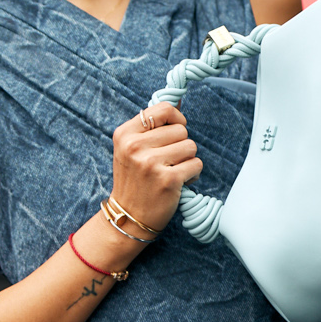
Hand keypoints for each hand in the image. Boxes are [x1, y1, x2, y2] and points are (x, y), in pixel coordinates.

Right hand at [112, 100, 200, 230]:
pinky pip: (196, 164)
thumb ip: (150, 127)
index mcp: (124, 134)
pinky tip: (178, 183)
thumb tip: (178, 104)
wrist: (128, 217)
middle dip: (180, 144)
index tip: (174, 131)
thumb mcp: (130, 149)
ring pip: (190, 146)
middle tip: (168, 161)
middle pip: (181, 129)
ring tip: (173, 171)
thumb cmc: (134, 180)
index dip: (176, 118)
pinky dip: (192, 174)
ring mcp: (150, 163)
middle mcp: (135, 146)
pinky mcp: (168, 179)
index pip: (163, 109)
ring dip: (187, 159)